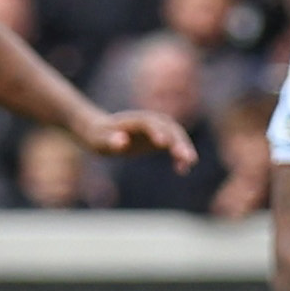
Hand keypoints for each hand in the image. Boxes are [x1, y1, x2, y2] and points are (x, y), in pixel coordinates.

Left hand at [82, 106, 197, 163]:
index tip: (164, 144)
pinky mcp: (161, 139)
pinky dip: (180, 156)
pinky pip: (175, 146)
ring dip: (184, 149)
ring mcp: (158, 129)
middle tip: (187, 158)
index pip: (150, 124)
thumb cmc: (99, 136)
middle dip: (179, 142)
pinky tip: (183, 170)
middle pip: (169, 129)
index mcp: (136, 120)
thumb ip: (110, 140)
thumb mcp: (100, 140)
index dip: (158, 132)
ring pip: (176, 137)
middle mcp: (151, 122)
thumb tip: (122, 142)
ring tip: (190, 163)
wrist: (103, 133)